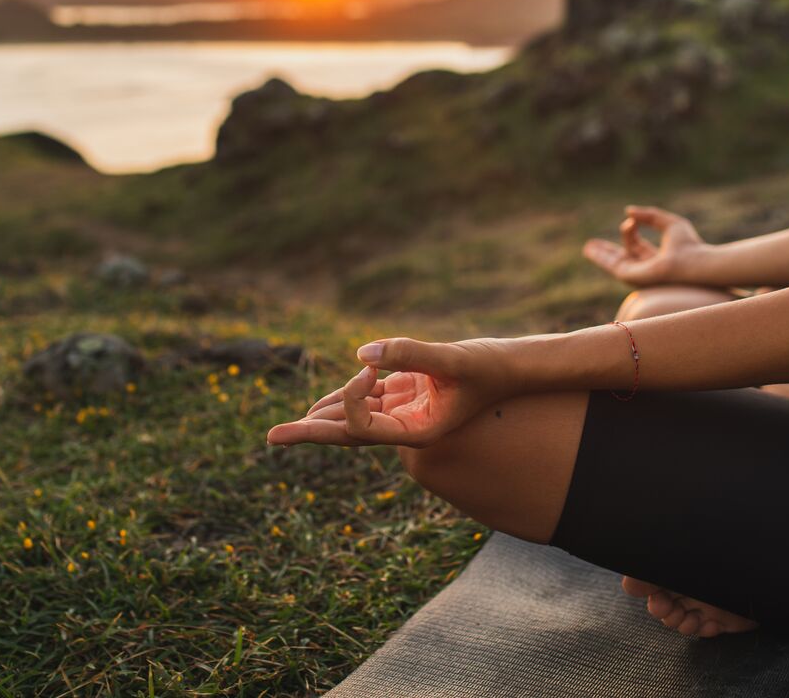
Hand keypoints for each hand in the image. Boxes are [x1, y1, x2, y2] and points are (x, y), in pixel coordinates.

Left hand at [264, 338, 514, 448]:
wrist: (516, 368)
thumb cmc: (491, 368)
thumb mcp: (453, 359)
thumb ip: (411, 353)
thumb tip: (363, 352)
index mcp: (417, 432)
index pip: (365, 427)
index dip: (352, 399)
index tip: (365, 369)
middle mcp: (407, 425)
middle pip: (350, 433)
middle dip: (311, 432)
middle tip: (271, 436)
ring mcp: (407, 408)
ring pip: (357, 415)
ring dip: (325, 415)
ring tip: (288, 426)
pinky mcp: (411, 390)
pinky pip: (371, 396)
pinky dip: (349, 393)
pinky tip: (329, 396)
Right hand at [584, 204, 707, 286]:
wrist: (692, 262)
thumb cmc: (688, 245)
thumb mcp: (669, 223)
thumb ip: (650, 215)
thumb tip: (629, 211)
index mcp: (657, 259)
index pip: (637, 245)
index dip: (630, 230)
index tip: (631, 220)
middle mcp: (646, 269)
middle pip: (622, 259)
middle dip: (608, 252)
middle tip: (593, 245)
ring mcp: (638, 274)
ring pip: (614, 263)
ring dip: (600, 255)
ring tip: (587, 247)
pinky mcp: (630, 276)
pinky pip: (612, 265)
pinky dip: (601, 255)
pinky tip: (591, 247)